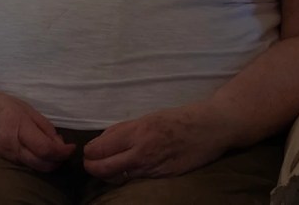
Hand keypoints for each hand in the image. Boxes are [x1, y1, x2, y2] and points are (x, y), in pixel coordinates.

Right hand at [0, 86, 75, 171]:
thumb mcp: (22, 106)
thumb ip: (42, 124)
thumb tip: (58, 141)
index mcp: (18, 128)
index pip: (46, 149)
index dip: (63, 151)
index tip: (71, 147)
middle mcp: (11, 146)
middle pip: (41, 164)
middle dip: (57, 162)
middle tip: (64, 152)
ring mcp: (3, 155)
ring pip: (32, 167)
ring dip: (46, 162)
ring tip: (52, 150)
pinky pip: (21, 164)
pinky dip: (33, 161)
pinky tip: (36, 151)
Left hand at [83, 102, 232, 180]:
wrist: (210, 127)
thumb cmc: (178, 118)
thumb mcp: (147, 117)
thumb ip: (124, 129)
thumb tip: (103, 139)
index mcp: (136, 132)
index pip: (100, 149)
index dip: (90, 152)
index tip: (88, 151)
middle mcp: (142, 152)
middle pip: (103, 168)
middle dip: (92, 167)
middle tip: (90, 164)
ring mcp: (152, 168)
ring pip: (118, 178)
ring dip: (107, 174)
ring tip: (105, 168)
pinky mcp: (163, 177)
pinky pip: (137, 180)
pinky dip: (127, 176)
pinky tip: (126, 171)